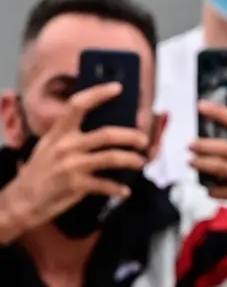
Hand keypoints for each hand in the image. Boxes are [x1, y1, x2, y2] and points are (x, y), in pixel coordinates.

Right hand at [4, 82, 147, 232]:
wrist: (23, 199)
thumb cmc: (42, 170)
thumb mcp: (50, 146)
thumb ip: (72, 135)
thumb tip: (107, 127)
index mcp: (59, 132)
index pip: (78, 105)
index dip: (98, 93)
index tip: (118, 87)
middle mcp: (65, 145)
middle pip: (106, 134)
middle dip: (131, 136)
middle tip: (144, 140)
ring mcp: (71, 165)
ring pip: (111, 157)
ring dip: (131, 159)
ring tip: (140, 162)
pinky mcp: (75, 185)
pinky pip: (105, 184)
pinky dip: (118, 188)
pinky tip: (125, 191)